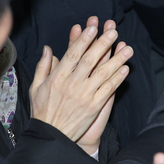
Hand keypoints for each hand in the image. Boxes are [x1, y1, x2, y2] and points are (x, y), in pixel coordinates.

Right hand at [29, 17, 132, 153]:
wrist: (51, 135)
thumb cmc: (42, 111)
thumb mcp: (36, 87)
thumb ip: (43, 66)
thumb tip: (48, 48)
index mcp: (57, 77)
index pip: (73, 54)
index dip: (83, 40)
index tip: (93, 28)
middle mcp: (72, 84)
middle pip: (90, 60)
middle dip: (103, 44)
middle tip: (114, 32)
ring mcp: (84, 95)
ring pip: (103, 73)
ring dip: (116, 60)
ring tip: (128, 49)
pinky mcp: (94, 106)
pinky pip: (108, 90)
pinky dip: (117, 79)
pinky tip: (125, 69)